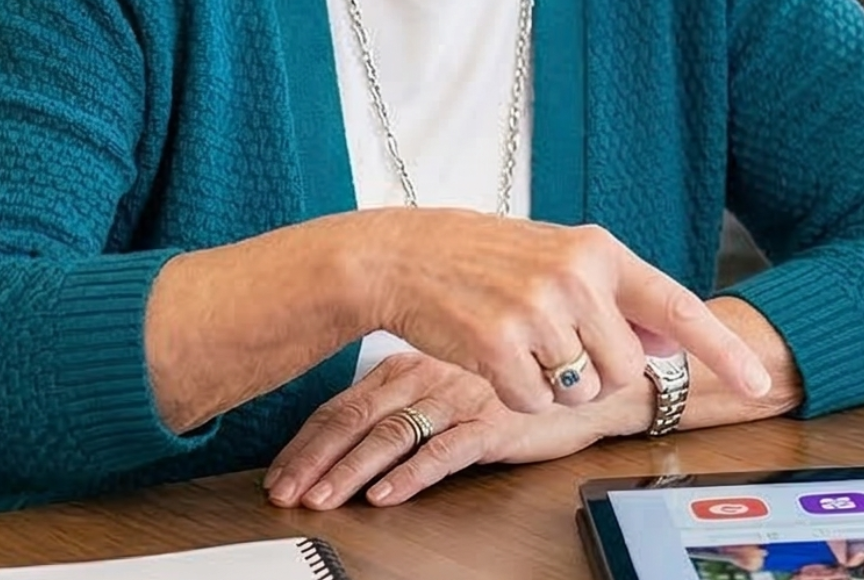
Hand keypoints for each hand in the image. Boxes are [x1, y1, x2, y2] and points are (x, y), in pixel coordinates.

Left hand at [264, 351, 632, 508]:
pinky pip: (446, 450)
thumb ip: (404, 394)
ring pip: (394, 435)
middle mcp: (431, 376)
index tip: (280, 472)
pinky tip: (388, 493)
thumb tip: (352, 430)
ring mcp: (461, 397)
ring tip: (326, 499)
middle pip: (358, 420)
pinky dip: (413, 473)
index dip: (307, 441)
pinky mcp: (495, 420)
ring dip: (353, 470)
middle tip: (286, 492)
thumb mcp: (448, 378)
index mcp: (413, 364)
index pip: (345, 403)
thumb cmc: (511, 377)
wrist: (583, 372)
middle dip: (316, 460)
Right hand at [336, 210, 769, 415]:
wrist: (407, 255)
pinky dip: (518, 395)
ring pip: (582, 392)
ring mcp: (537, 310)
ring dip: (555, 386)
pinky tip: (494, 357)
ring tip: (520, 343)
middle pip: (626, 369)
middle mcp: (576, 276)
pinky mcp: (497, 344)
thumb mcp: (563, 262)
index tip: (757, 379)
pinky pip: (536, 403)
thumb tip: (673, 340)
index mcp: (600, 252)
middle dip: (597, 374)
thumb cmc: (489, 260)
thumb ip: (619, 300)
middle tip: (555, 344)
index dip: (721, 348)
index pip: (677, 306)